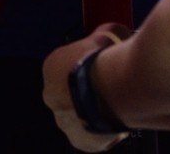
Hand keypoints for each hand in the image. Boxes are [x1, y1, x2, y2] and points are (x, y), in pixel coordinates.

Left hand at [42, 24, 132, 151]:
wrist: (113, 87)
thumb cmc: (107, 60)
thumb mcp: (106, 35)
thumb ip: (105, 34)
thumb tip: (113, 29)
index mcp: (51, 67)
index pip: (67, 68)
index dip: (88, 68)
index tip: (104, 69)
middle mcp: (52, 95)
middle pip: (71, 94)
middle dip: (89, 92)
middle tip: (112, 90)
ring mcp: (64, 120)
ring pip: (81, 117)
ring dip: (96, 112)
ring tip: (118, 106)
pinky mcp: (80, 139)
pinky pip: (92, 137)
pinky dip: (104, 132)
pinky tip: (118, 122)